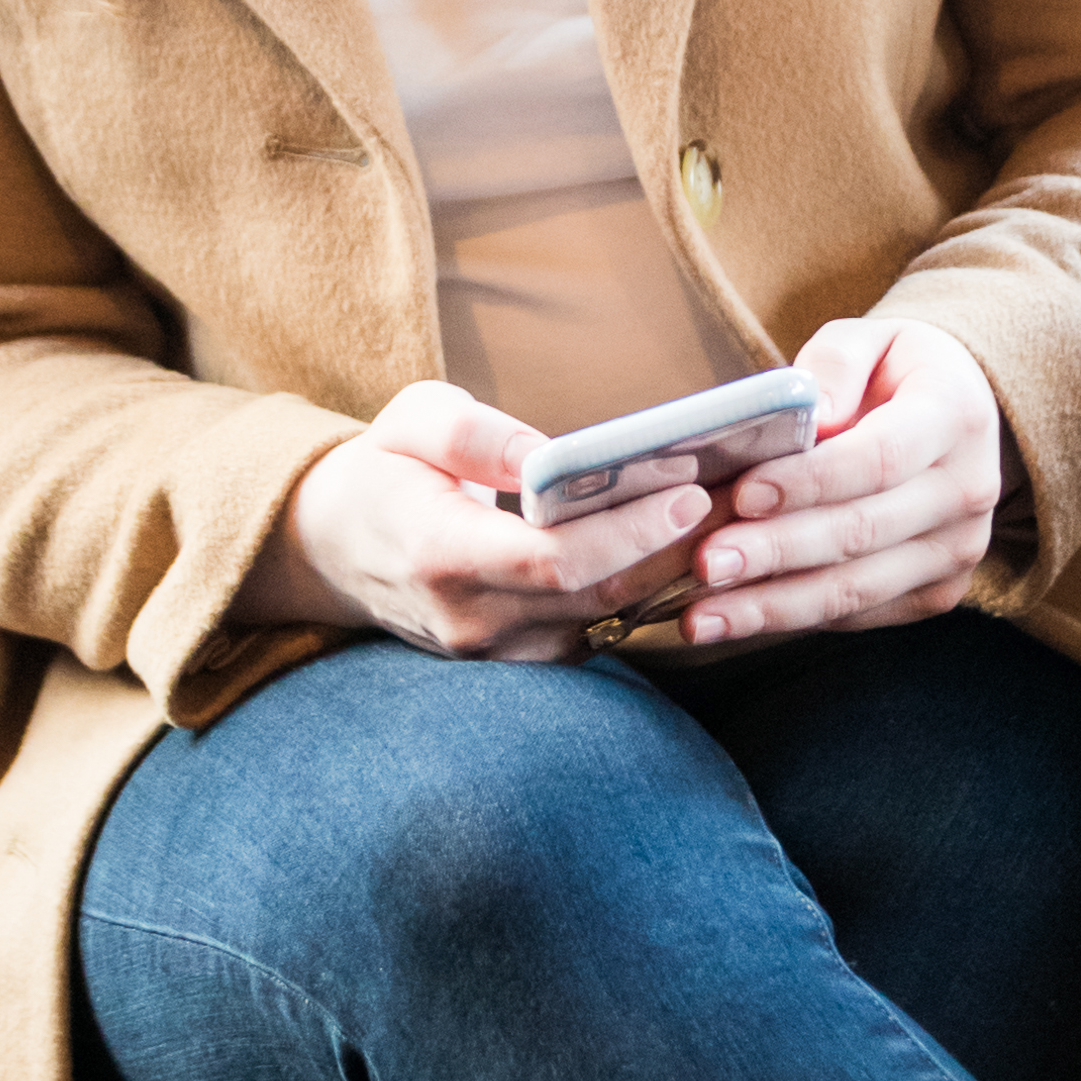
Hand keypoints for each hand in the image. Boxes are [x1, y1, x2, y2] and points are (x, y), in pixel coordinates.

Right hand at [253, 380, 712, 664]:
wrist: (332, 549)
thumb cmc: (381, 470)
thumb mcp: (409, 421)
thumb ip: (475, 434)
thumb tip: (548, 459)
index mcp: (440, 555)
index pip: (552, 560)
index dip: (627, 533)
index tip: (689, 492)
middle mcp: (471, 620)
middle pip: (598, 597)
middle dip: (678, 549)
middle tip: (748, 497)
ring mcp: (497, 651)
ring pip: (609, 622)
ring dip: (676, 574)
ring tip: (739, 517)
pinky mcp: (520, 659)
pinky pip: (600, 632)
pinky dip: (648, 592)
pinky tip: (690, 548)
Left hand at [675, 315, 1006, 649]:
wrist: (955, 416)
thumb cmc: (893, 373)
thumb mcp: (867, 338)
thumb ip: (835, 365)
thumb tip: (809, 413)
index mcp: (954, 417)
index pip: (879, 459)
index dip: (809, 483)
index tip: (744, 495)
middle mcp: (967, 491)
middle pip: (861, 532)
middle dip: (776, 552)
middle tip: (706, 563)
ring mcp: (957, 550)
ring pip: (856, 589)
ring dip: (773, 606)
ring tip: (704, 614)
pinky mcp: (937, 591)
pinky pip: (857, 614)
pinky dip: (792, 618)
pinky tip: (736, 618)